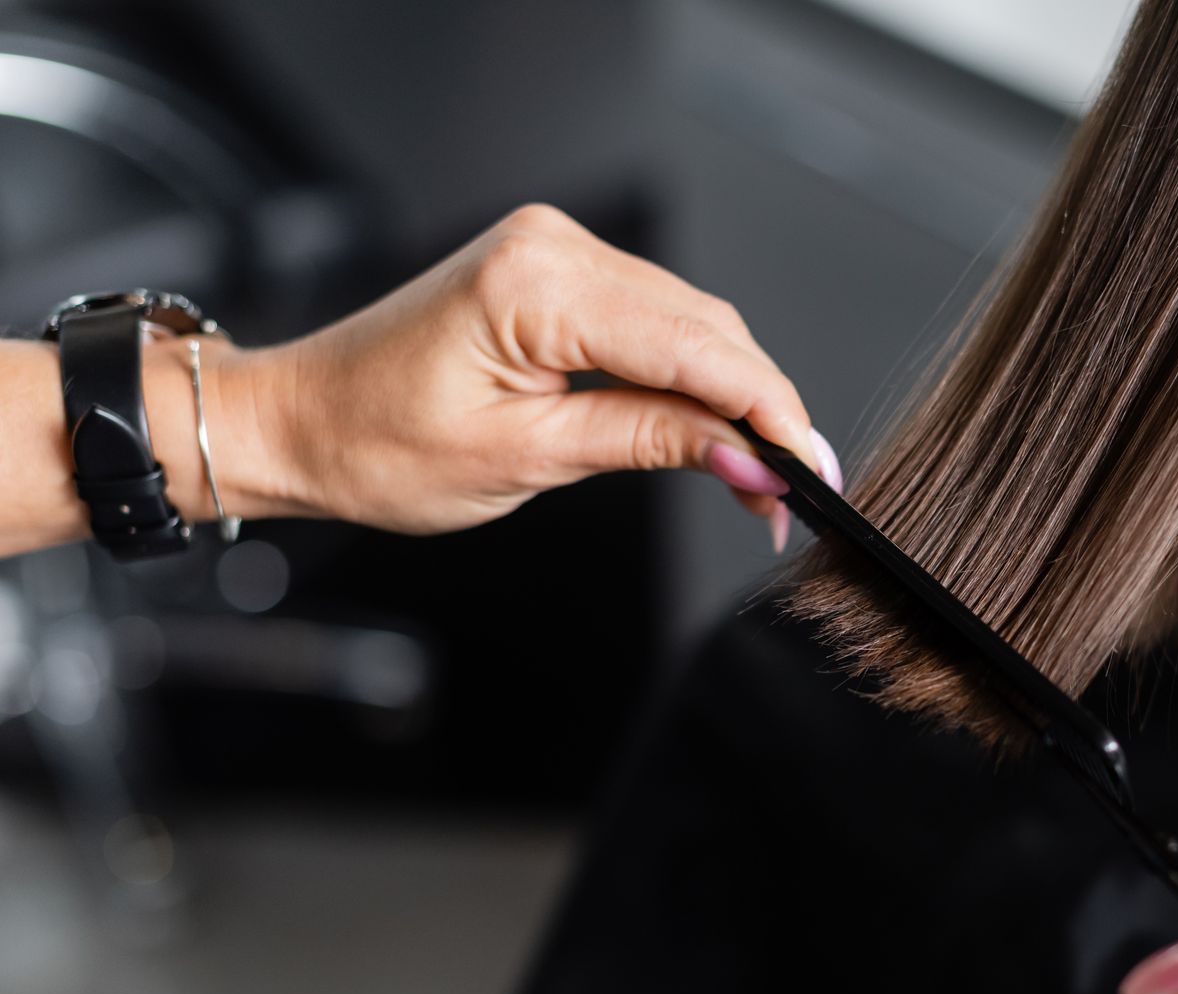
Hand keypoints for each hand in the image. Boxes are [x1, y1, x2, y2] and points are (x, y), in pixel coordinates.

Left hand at [205, 203, 839, 546]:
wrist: (300, 420)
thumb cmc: (376, 444)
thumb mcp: (527, 460)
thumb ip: (650, 442)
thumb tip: (748, 457)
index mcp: (536, 283)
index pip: (695, 346)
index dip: (767, 412)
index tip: (809, 473)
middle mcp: (554, 245)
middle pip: (707, 328)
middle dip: (760, 412)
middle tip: (792, 495)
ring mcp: (557, 250)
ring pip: (692, 324)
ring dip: (734, 398)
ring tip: (760, 478)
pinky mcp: (558, 272)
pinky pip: (655, 321)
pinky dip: (693, 377)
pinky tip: (716, 431)